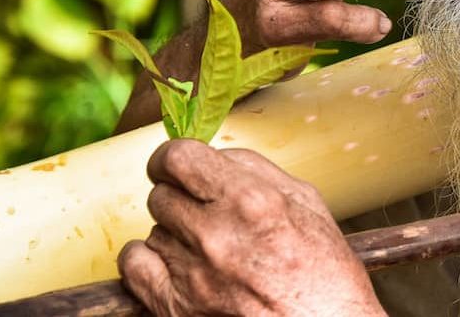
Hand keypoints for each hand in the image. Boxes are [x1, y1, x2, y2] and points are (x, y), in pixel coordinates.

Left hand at [118, 139, 384, 315]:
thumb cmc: (325, 277)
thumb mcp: (308, 206)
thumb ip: (257, 172)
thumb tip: (218, 157)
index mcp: (251, 201)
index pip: (177, 158)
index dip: (170, 159)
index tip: (174, 166)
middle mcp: (216, 234)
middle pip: (161, 194)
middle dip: (180, 200)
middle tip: (205, 215)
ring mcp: (192, 273)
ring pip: (153, 229)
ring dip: (174, 234)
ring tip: (207, 250)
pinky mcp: (174, 307)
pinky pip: (133, 265)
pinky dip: (150, 262)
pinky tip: (176, 266)